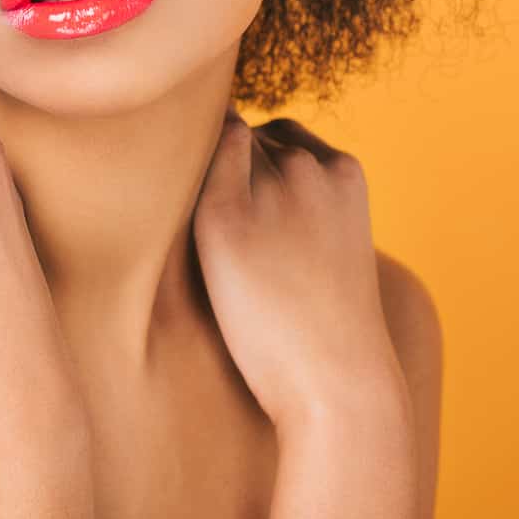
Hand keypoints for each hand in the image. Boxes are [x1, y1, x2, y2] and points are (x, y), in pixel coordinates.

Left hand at [192, 110, 405, 427]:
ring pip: (209, 154)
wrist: (339, 381)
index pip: (278, 136)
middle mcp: (304, 166)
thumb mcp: (335, 244)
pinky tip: (179, 230)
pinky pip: (188, 179)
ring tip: (207, 241)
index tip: (245, 211)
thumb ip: (303, 202)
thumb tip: (245, 181)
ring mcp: (266, 189)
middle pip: (242, 139)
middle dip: (225, 172)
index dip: (252, 169)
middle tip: (224, 232)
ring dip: (197, 182)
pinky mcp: (223, 217)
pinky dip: (175, 193)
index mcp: (342, 170)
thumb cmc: (329, 327)